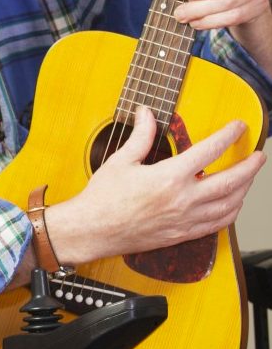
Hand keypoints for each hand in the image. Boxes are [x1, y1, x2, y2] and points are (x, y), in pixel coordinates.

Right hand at [46, 106, 264, 264]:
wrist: (93, 230)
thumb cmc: (103, 197)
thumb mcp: (121, 160)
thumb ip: (141, 136)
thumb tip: (146, 113)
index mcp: (169, 177)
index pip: (210, 150)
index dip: (228, 135)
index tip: (238, 127)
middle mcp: (183, 199)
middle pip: (232, 181)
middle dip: (250, 166)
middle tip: (259, 156)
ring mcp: (186, 219)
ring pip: (230, 205)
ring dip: (245, 189)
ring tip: (248, 178)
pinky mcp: (182, 234)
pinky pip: (218, 225)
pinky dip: (231, 212)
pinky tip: (232, 204)